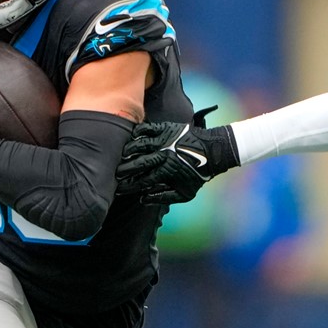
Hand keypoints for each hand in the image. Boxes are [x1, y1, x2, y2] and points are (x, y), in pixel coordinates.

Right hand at [115, 122, 239, 204]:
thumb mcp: (184, 194)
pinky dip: (137, 132)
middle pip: (138, 163)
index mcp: (166, 172)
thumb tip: (143, 199)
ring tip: (121, 156)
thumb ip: (163, 198)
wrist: (212, 151)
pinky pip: (146, 128)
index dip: (129, 186)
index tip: (119, 189)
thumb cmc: (198, 174)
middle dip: (124, 170)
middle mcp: (163, 155)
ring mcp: (163, 140)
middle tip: (115, 173)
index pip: (142, 181)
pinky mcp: (165, 129)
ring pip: (139, 145)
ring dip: (128, 151)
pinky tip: (132, 137)